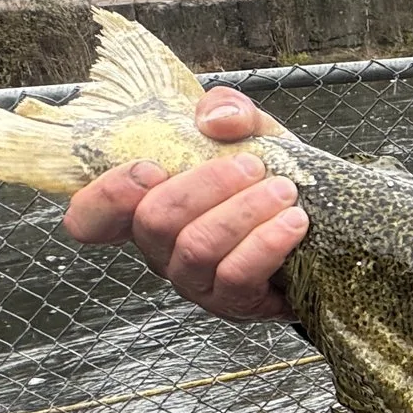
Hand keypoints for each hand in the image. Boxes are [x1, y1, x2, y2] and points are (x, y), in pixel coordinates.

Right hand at [61, 87, 307, 320]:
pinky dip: (267, 243)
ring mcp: (193, 280)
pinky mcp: (232, 303)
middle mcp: (160, 249)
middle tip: (251, 166)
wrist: (321, 224)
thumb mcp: (248, 132)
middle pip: (154, 221)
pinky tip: (293, 222)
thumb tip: (214, 121)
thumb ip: (227, 110)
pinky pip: (237, 277)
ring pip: (197, 247)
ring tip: (283, 191)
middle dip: (204, 186)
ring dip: (243, 211)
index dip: (107, 195)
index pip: (91, 217)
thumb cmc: (267, 179)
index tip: (151, 168)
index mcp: (147, 206)